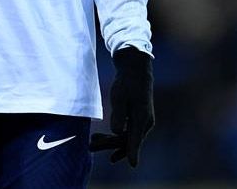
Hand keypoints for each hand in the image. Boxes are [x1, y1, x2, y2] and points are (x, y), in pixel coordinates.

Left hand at [90, 48, 154, 166]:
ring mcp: (142, 122)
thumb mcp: (120, 97)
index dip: (133, 152)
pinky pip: (127, 133)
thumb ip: (119, 114)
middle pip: (128, 140)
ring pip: (127, 138)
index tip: (132, 165)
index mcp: (142, 117)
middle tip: (90, 147)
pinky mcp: (138, 120)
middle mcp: (145, 123)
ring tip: (92, 143)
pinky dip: (115, 137)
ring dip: (110, 142)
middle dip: (109, 145)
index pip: (136, 138)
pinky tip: (102, 140)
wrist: (136, 71)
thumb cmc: (127, 83)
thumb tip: (117, 132)